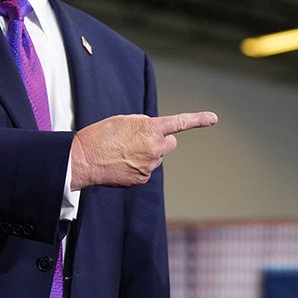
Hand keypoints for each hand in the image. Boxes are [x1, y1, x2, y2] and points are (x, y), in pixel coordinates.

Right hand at [70, 111, 217, 189]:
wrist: (83, 159)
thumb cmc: (101, 135)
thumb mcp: (125, 121)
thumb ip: (145, 125)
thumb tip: (155, 133)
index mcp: (150, 129)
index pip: (179, 123)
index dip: (198, 119)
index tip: (214, 118)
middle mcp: (154, 148)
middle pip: (170, 143)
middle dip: (162, 141)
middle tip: (142, 140)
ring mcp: (150, 166)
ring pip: (157, 157)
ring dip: (147, 153)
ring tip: (124, 152)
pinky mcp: (142, 179)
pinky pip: (147, 169)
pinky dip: (138, 166)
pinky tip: (121, 163)